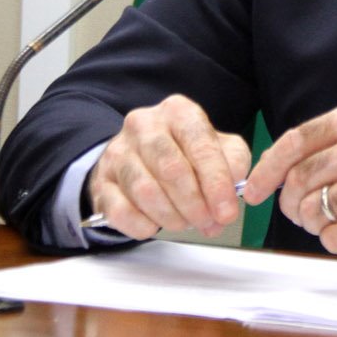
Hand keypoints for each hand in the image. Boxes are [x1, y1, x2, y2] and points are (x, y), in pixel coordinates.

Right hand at [87, 94, 250, 239]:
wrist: (139, 158)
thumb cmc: (186, 153)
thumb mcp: (218, 148)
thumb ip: (233, 162)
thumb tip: (235, 186)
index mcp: (178, 111)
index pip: (201, 145)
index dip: (216, 183)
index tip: (227, 212)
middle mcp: (144, 125)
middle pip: (171, 169)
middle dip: (195, 204)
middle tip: (208, 224)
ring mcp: (117, 152)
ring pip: (145, 191)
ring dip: (172, 216)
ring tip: (186, 223)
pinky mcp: (101, 182)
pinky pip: (121, 211)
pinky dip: (143, 225)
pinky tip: (157, 225)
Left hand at [244, 101, 336, 257]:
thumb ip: (333, 143)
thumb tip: (276, 173)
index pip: (295, 142)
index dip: (266, 169)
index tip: (253, 190)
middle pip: (300, 181)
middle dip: (292, 202)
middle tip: (301, 211)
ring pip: (315, 212)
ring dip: (316, 223)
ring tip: (336, 219)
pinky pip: (336, 239)